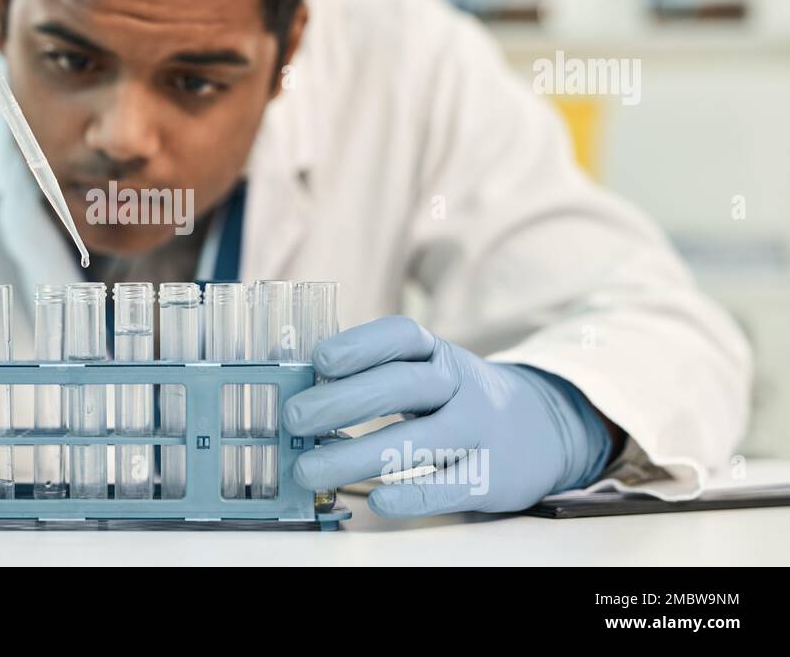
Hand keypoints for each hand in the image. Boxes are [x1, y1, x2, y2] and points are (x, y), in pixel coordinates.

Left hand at [283, 316, 613, 516]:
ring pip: (417, 441)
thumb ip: (371, 373)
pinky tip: (375, 500)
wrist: (544, 430)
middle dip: (343, 401)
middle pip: (402, 386)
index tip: (319, 360)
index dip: (361, 345)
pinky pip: (446, 487)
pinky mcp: (488, 478)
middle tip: (294, 418)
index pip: (402, 337)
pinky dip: (411, 494)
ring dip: (357, 455)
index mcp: (438, 353)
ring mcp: (477, 431)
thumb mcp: (426, 372)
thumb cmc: (455, 399)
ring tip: (306, 470)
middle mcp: (460, 387)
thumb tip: (294, 379)